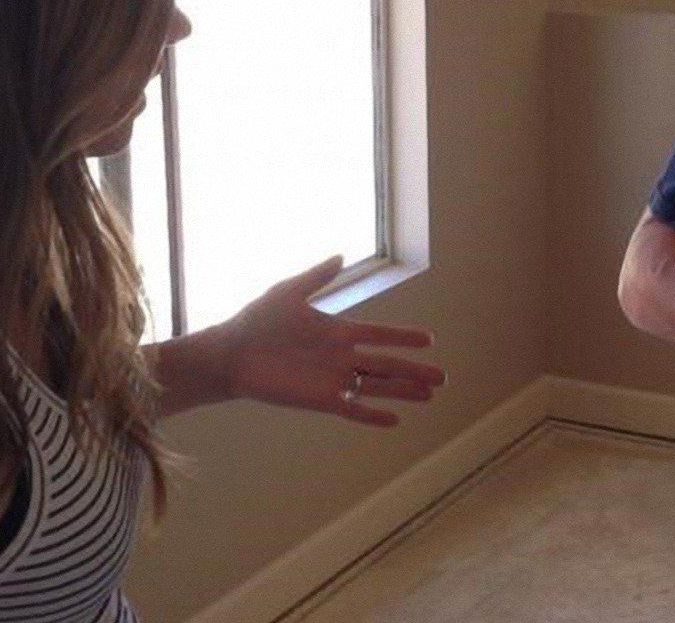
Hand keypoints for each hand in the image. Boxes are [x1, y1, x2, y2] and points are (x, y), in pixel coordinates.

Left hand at [187, 256, 445, 426]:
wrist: (231, 353)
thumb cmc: (257, 320)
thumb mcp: (289, 291)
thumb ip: (316, 276)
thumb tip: (340, 255)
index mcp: (338, 331)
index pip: (381, 335)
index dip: (404, 337)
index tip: (429, 340)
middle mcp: (341, 357)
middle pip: (387, 365)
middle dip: (415, 371)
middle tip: (443, 378)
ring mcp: (332, 379)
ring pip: (377, 386)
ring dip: (403, 391)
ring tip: (429, 396)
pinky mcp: (319, 399)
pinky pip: (352, 408)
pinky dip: (372, 415)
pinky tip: (395, 419)